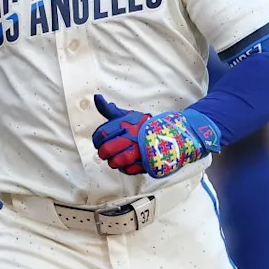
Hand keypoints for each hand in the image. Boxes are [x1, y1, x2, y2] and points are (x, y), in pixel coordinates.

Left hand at [91, 94, 221, 178]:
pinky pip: (129, 170)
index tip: (98, 141)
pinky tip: (125, 164)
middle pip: (108, 149)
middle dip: (103, 153)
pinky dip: (124, 169)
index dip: (97, 140)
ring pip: (117, 161)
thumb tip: (97, 98)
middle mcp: (133, 137)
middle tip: (105, 153)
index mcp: (127, 124)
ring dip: (113, 162)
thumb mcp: (128, 116)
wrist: (172, 134)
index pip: (102, 134)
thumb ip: (111, 111)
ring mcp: (140, 151)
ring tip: (114, 159)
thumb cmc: (145, 125)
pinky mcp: (147, 163)